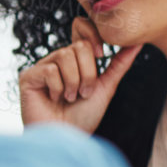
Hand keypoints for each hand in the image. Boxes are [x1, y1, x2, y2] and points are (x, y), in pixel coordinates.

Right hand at [17, 16, 139, 132]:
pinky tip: (54, 99)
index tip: (102, 55)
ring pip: (65, 56)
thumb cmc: (83, 117)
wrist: (66, 138)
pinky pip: (49, 70)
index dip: (93, 36)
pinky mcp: (28, 77)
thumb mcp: (106, 87)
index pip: (81, 27)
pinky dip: (58, 88)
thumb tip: (138, 42)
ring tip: (70, 97)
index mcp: (74, 59)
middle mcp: (56, 60)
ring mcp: (41, 67)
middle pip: (79, 46)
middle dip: (88, 73)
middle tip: (83, 93)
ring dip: (74, 82)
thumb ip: (119, 64)